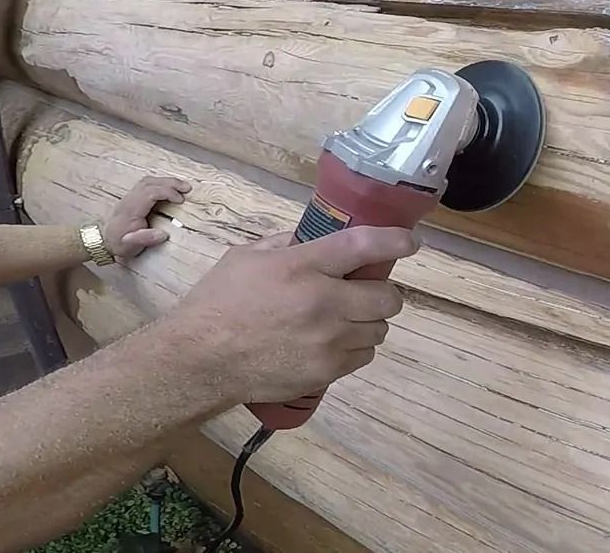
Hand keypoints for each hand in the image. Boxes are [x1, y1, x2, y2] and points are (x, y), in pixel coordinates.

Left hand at [103, 176, 190, 259]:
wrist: (102, 240)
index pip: (150, 192)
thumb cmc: (118, 243)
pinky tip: (168, 187)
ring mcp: (129, 196)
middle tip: (187, 188)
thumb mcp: (130, 246)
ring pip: (148, 181)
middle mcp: (129, 199)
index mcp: (131, 209)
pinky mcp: (132, 197)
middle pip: (150, 182)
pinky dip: (160, 182)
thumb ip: (146, 239)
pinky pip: (146, 184)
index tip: (180, 200)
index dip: (167, 193)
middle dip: (170, 182)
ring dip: (166, 181)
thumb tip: (164, 234)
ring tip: (181, 186)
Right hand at [166, 227, 416, 404]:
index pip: (364, 247)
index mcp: (303, 266)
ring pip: (380, 329)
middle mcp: (323, 302)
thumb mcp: (246, 257)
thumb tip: (313, 238)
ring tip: (346, 320)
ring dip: (369, 322)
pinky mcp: (326, 371)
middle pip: (387, 297)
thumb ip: (285, 244)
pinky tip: (333, 343)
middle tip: (365, 292)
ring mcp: (328, 340)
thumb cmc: (217, 302)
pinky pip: (363, 356)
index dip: (395, 242)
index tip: (409, 243)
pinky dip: (355, 348)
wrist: (199, 360)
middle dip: (382, 293)